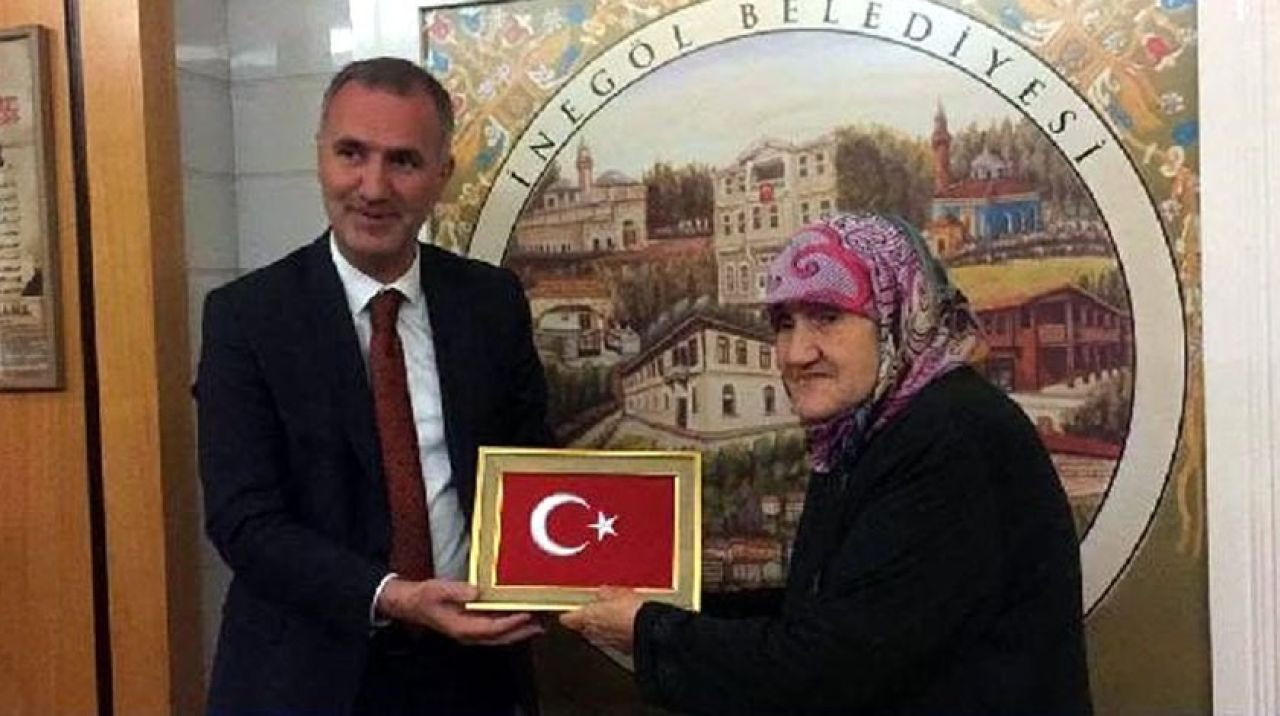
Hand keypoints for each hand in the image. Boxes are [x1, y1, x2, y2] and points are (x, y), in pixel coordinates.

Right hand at [376, 577, 543, 645]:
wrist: (412, 604)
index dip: (510, 623)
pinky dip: (510, 627)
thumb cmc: (425, 597)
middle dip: (522, 632)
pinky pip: (495, 631)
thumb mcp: (438, 590)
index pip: (491, 629)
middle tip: (542, 623)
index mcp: (461, 627)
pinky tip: (521, 619)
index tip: (526, 614)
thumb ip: (457, 592)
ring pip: (500, 637)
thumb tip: (477, 593)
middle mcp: (469, 634)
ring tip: (539, 622)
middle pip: (501, 638)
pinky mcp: (473, 627)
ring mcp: (471, 633)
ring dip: (519, 631)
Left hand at [559, 586, 644, 653]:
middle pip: (583, 629)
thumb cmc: (634, 611)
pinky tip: (625, 629)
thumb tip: (602, 593)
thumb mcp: (619, 593)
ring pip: (597, 636)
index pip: (568, 618)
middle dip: (586, 622)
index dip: (568, 615)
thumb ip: (606, 594)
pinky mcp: (623, 650)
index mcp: (589, 617)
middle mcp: (595, 633)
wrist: (654, 631)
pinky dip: (616, 636)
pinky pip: (613, 642)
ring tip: (611, 619)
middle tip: (592, 613)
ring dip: (601, 629)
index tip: (568, 613)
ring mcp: (608, 644)